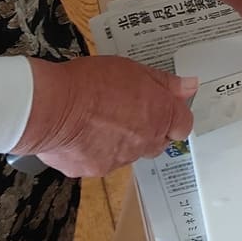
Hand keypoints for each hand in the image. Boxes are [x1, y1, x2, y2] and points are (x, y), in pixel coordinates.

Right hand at [14, 56, 195, 177]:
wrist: (52, 107)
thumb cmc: (92, 83)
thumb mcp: (134, 70)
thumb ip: (165, 82)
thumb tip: (189, 86)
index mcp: (160, 116)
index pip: (183, 125)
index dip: (173, 115)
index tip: (162, 107)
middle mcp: (144, 143)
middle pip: (157, 142)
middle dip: (148, 129)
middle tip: (127, 111)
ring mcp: (119, 160)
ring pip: (128, 153)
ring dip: (120, 140)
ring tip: (98, 119)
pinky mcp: (93, 170)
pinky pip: (99, 161)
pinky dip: (93, 150)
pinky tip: (80, 133)